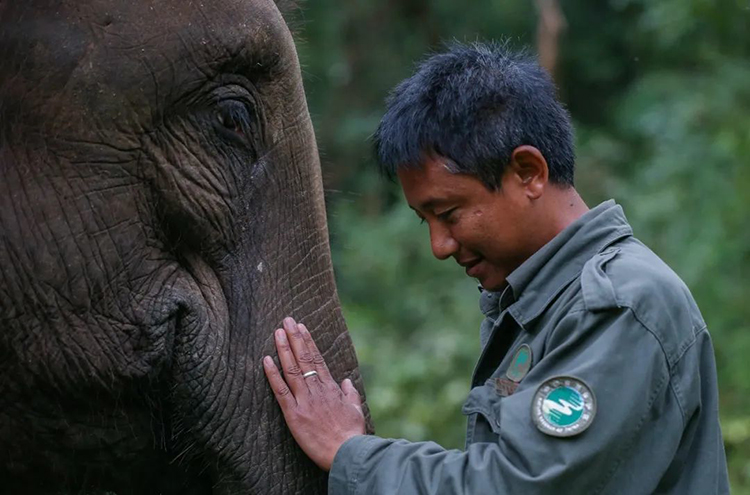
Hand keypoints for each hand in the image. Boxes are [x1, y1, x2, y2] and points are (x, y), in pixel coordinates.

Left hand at [263, 317, 365, 470]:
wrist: (348, 452)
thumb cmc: (352, 434)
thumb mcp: (356, 410)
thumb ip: (350, 393)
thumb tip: (346, 380)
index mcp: (331, 388)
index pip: (317, 359)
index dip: (308, 341)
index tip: (301, 327)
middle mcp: (317, 390)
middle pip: (304, 358)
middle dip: (294, 337)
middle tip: (286, 320)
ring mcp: (305, 400)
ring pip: (292, 369)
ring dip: (284, 349)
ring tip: (277, 332)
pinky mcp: (294, 414)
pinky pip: (281, 391)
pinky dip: (273, 375)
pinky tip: (266, 360)